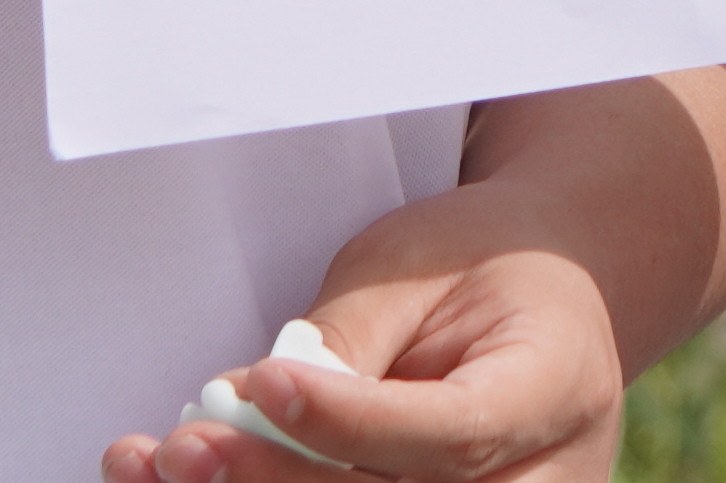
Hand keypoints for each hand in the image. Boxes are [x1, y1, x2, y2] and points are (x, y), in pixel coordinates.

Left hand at [106, 190, 627, 482]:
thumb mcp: (419, 265)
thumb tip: (251, 407)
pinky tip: (199, 481)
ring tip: (172, 464)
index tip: (264, 383)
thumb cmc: (481, 263)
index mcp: (553, 389)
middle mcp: (543, 480)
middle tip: (185, 446)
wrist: (546, 292)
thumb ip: (350, 343)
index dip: (351, 422)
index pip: (451, 434)